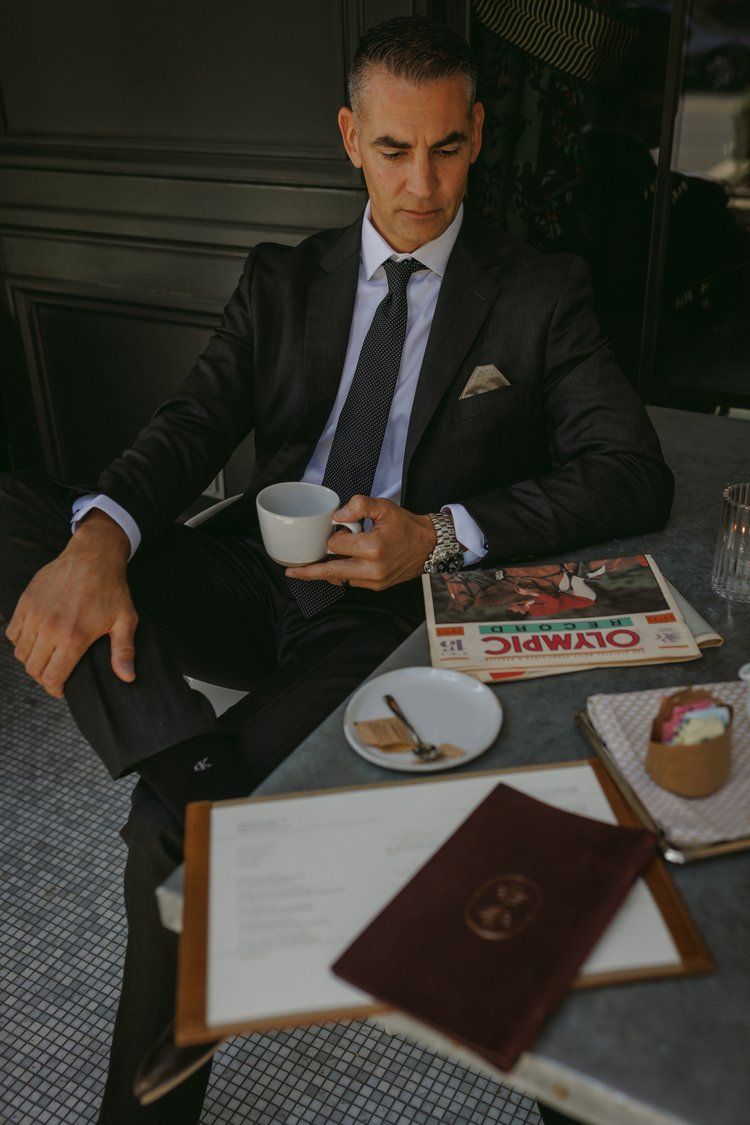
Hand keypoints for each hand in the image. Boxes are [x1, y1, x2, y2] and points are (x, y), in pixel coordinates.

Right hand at [5, 510, 137, 698]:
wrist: (93, 556)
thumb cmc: (111, 589)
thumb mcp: (125, 620)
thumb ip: (123, 651)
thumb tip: (127, 677)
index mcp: (73, 636)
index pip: (51, 677)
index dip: (54, 689)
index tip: (60, 689)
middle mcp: (50, 627)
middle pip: (33, 668)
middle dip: (43, 677)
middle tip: (54, 674)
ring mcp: (35, 614)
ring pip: (20, 652)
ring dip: (31, 660)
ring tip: (45, 658)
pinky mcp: (25, 602)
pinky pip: (12, 632)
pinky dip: (20, 641)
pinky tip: (34, 640)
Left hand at [285, 495, 436, 590]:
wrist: (429, 546)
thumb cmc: (407, 526)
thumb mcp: (384, 507)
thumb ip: (358, 505)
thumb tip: (337, 516)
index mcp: (373, 547)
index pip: (336, 544)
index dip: (332, 535)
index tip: (337, 529)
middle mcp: (372, 568)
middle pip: (331, 572)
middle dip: (310, 571)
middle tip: (291, 572)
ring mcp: (374, 581)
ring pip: (340, 579)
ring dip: (325, 573)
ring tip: (307, 570)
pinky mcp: (376, 586)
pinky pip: (351, 583)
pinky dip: (340, 576)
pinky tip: (333, 568)